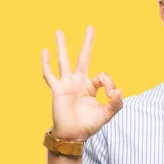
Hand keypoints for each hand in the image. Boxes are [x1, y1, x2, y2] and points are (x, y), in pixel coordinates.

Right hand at [42, 26, 122, 140]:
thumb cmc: (88, 126)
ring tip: (59, 31)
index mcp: (90, 87)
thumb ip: (116, 104)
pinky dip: (46, 63)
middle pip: (83, 58)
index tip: (111, 94)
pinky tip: (44, 51)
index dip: (109, 83)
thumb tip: (119, 90)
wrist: (72, 136)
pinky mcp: (57, 90)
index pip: (102, 76)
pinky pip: (49, 75)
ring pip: (64, 61)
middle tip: (90, 27)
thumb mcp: (106, 115)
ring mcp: (66, 84)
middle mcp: (78, 82)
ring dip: (62, 46)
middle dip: (87, 43)